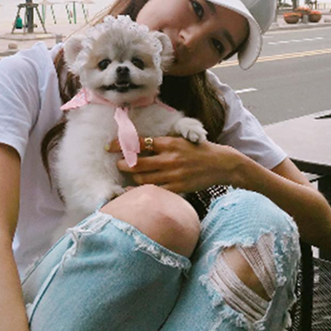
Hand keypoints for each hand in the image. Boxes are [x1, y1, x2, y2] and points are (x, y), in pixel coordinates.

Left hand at [106, 136, 235, 192]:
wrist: (221, 164)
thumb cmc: (199, 151)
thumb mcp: (181, 140)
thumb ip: (162, 143)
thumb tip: (139, 144)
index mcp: (169, 143)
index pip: (139, 143)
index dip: (121, 144)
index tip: (109, 146)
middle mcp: (169, 158)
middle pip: (137, 163)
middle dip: (123, 164)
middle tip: (119, 164)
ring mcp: (173, 174)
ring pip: (143, 178)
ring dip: (133, 177)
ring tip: (131, 175)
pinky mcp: (178, 187)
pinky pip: (155, 190)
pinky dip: (144, 190)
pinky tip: (137, 189)